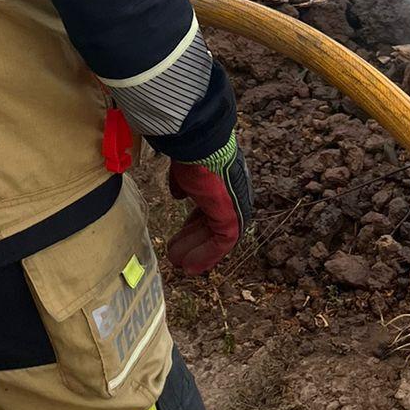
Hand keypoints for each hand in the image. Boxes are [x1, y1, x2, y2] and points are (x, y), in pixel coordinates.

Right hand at [165, 134, 253, 274]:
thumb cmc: (190, 152)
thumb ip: (183, 184)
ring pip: (216, 235)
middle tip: (175, 254)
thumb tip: (179, 194)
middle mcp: (232, 194)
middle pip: (211, 223)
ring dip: (197, 251)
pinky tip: (190, 265)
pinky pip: (222, 242)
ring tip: (177, 262)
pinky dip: (206, 255)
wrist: (198, 144)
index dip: (194, 224)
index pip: (210, 208)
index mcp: (222, 181)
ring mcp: (235, 205)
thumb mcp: (185, 171)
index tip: (180, 236)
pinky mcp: (233, 216)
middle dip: (193, 240)